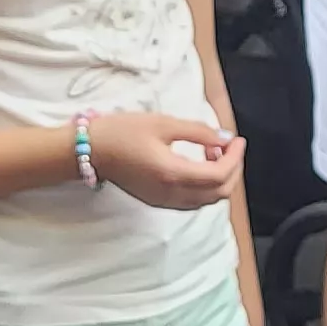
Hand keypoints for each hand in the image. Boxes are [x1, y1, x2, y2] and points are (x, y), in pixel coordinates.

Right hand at [84, 112, 243, 209]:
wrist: (89, 151)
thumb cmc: (122, 132)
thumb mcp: (163, 123)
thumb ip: (198, 132)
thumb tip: (225, 138)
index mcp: (173, 174)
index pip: (219, 175)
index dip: (235, 158)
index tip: (237, 140)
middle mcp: (171, 194)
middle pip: (218, 193)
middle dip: (232, 170)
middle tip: (229, 146)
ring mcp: (164, 202)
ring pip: (206, 200)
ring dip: (219, 179)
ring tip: (213, 152)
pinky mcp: (157, 202)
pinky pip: (192, 201)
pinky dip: (204, 186)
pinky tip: (198, 165)